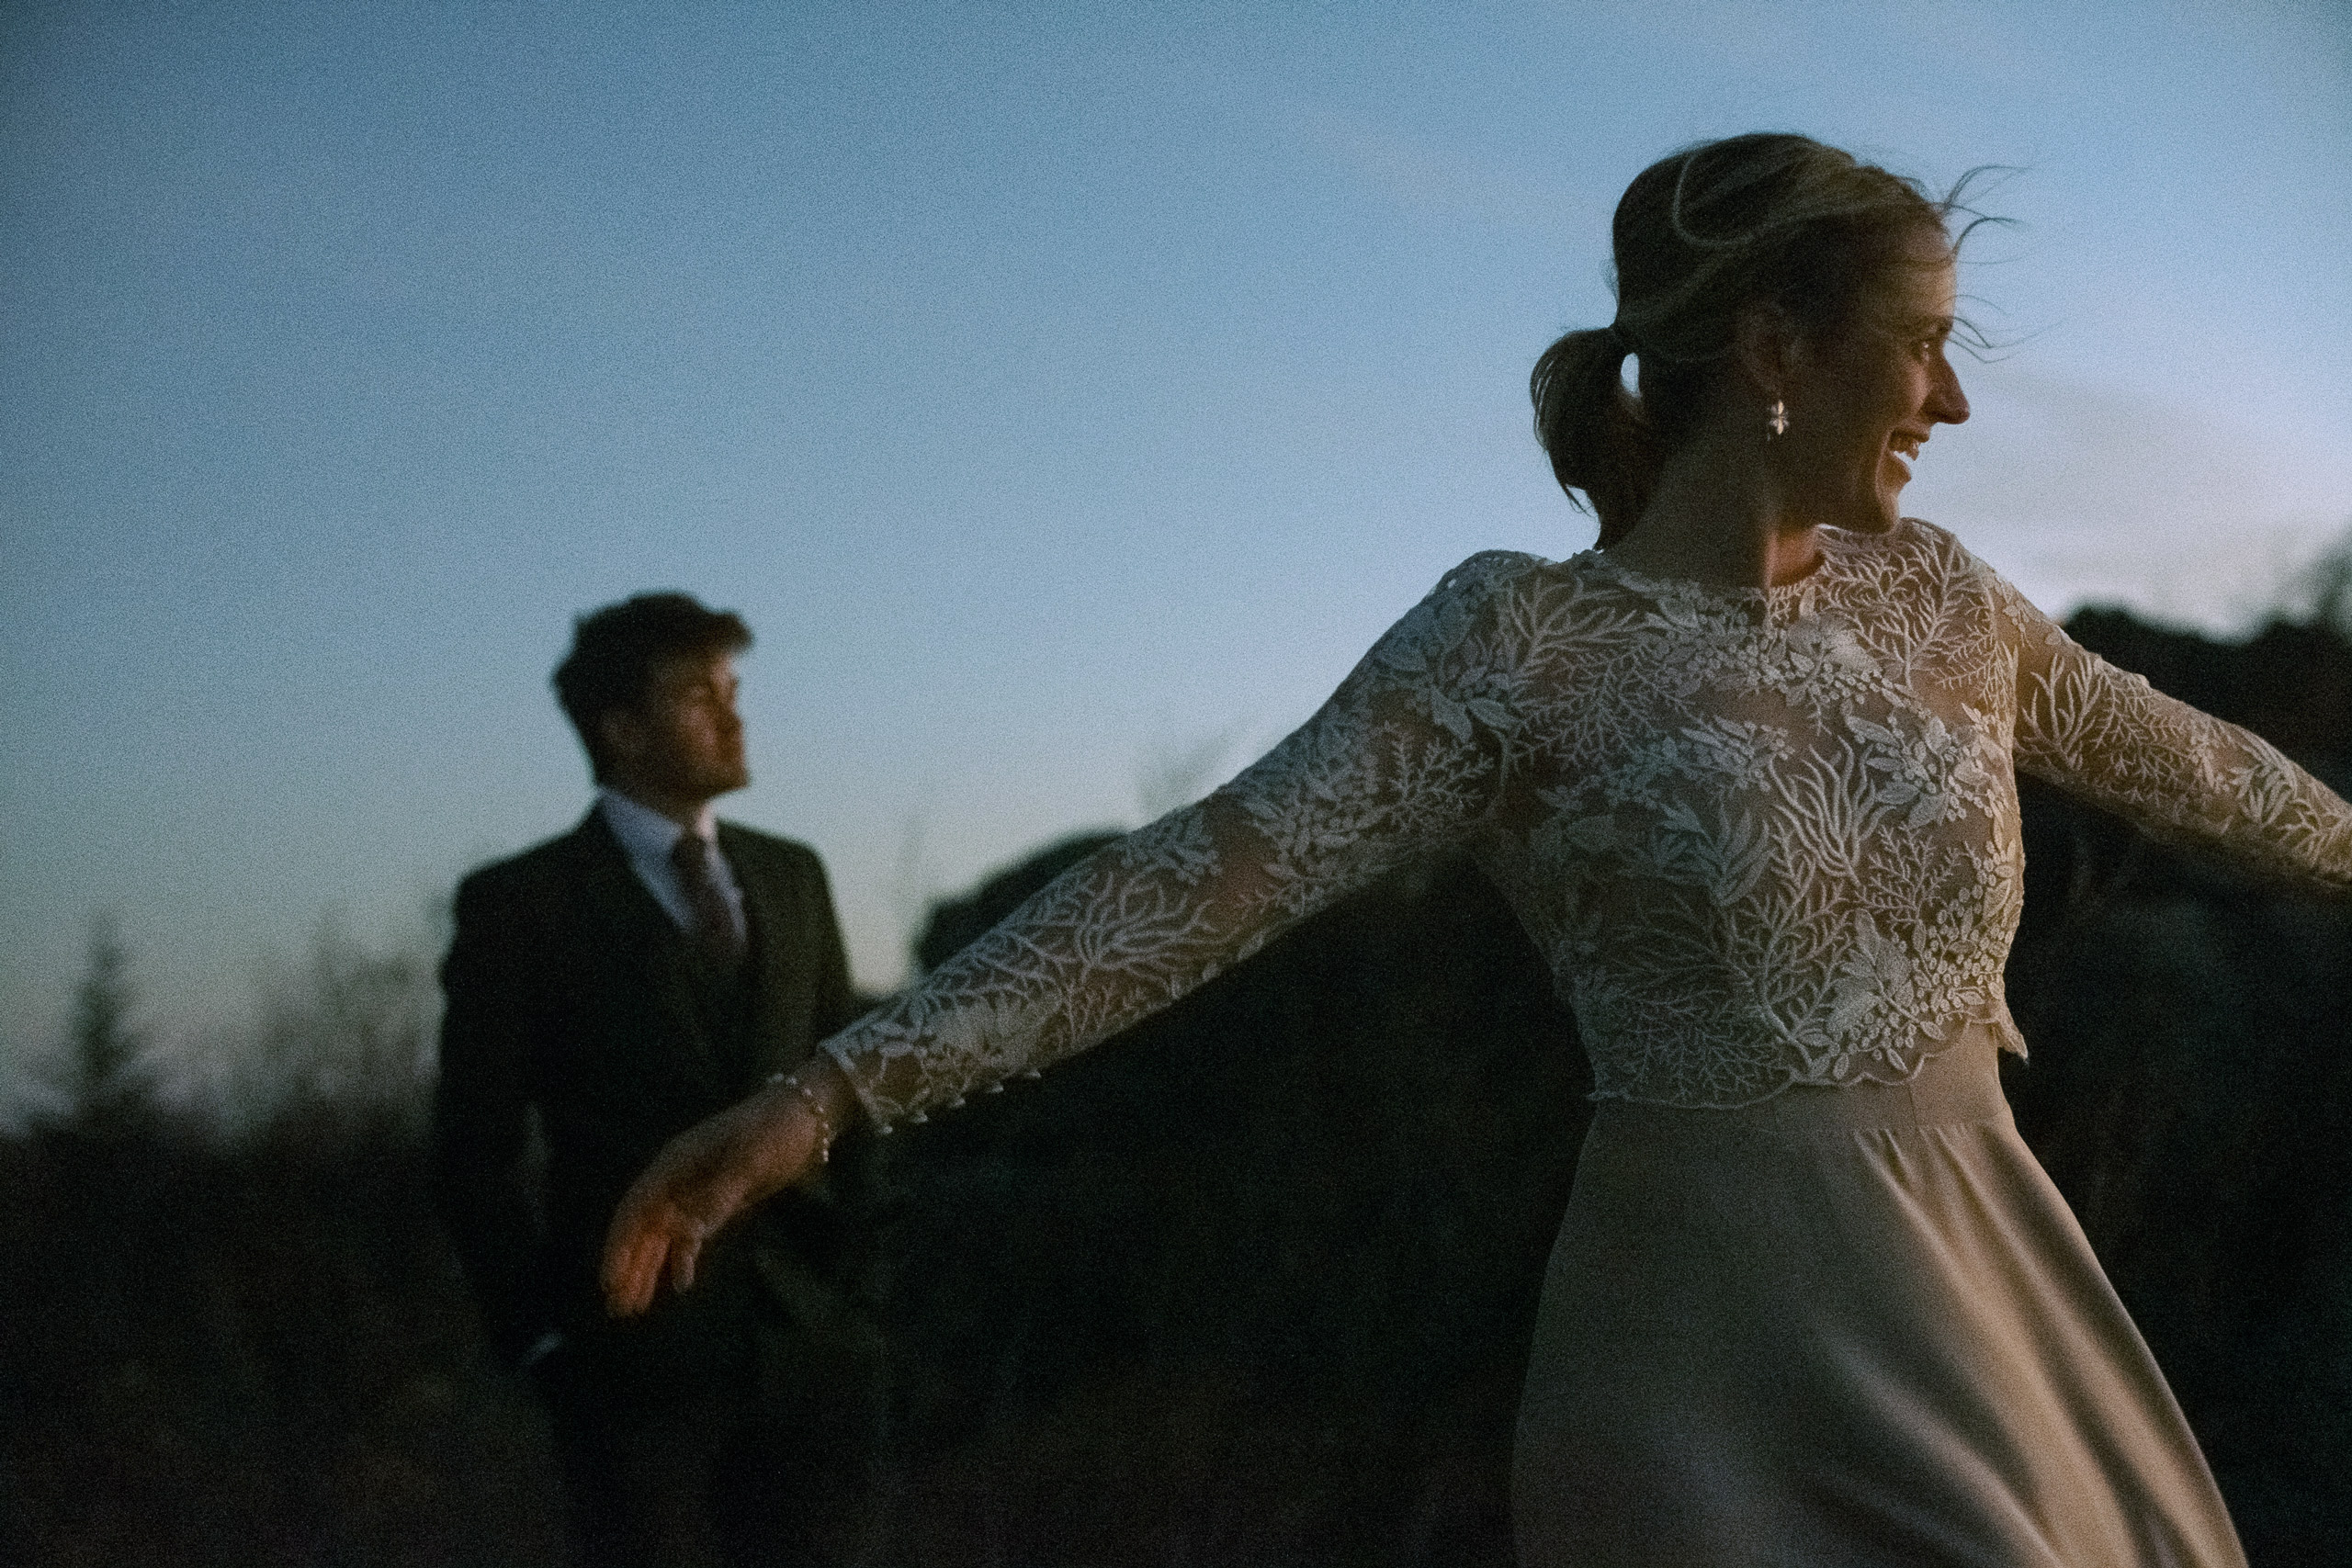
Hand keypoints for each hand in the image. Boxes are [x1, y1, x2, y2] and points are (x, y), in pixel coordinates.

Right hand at [600, 1066, 845, 1317]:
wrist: (806, 1115)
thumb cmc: (776, 1128)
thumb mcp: (752, 1159)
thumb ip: (720, 1195)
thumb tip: (687, 1235)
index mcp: (676, 1161)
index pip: (637, 1208)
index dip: (621, 1245)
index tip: (611, 1280)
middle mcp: (678, 1177)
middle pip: (643, 1227)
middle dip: (628, 1266)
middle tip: (617, 1308)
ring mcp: (696, 1191)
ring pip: (662, 1236)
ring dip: (647, 1269)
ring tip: (633, 1307)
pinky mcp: (716, 1203)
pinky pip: (689, 1236)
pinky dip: (682, 1259)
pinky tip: (681, 1285)